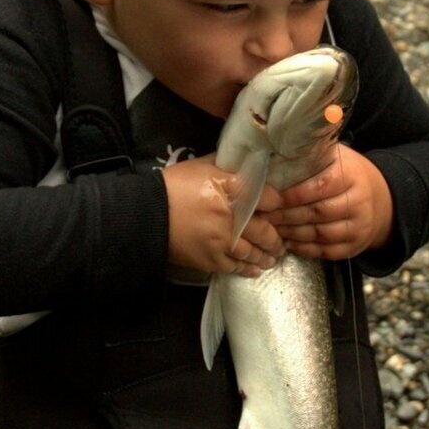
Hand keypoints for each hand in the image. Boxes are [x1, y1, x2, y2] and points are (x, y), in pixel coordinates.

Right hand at [161, 155, 283, 277]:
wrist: (147, 213)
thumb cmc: (175, 186)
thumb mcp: (203, 166)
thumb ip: (228, 165)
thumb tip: (247, 160)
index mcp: (231, 192)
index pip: (268, 198)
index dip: (278, 202)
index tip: (280, 205)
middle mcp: (231, 219)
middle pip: (265, 231)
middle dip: (276, 237)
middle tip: (281, 239)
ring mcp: (221, 242)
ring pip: (253, 252)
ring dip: (266, 255)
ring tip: (272, 256)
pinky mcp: (210, 260)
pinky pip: (235, 267)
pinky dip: (248, 269)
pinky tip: (256, 269)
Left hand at [259, 143, 393, 260]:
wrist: (380, 199)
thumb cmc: (346, 174)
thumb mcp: (335, 157)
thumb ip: (311, 155)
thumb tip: (275, 145)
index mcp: (351, 175)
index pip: (321, 186)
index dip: (293, 194)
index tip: (270, 197)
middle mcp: (359, 202)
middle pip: (318, 212)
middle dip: (287, 215)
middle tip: (264, 215)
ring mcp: (359, 226)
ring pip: (321, 234)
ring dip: (292, 233)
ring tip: (271, 228)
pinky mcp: (355, 246)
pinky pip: (327, 252)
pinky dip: (304, 249)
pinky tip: (288, 242)